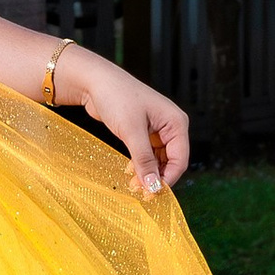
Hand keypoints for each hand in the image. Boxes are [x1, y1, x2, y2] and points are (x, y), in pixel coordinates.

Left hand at [60, 55, 189, 195]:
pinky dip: (140, 164)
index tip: (153, 194)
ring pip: (158, 159)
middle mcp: (170, 126)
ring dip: (147, 173)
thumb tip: (153, 186)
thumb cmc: (116, 97)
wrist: (94, 81)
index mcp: (176, 122)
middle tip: (140, 192)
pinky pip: (147, 154)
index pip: (180, 159)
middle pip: (170, 161)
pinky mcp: (143, 131)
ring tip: (132, 184)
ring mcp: (157, 129)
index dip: (168, 179)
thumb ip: (144, 160)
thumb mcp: (131, 131)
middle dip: (156, 177)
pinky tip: (129, 172)